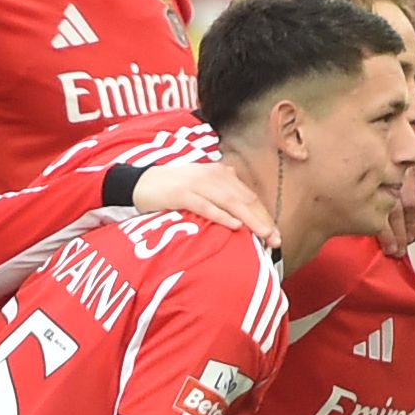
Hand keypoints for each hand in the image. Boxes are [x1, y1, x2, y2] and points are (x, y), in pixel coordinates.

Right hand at [129, 154, 273, 234]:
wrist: (139, 183)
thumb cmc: (172, 190)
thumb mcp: (201, 189)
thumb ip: (221, 195)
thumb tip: (241, 212)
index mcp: (220, 174)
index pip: (248, 196)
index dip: (264, 215)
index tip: (276, 235)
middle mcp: (212, 176)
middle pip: (244, 199)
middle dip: (262, 220)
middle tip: (275, 240)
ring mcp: (197, 183)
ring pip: (230, 202)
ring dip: (250, 219)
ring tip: (264, 235)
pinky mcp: (181, 193)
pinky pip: (206, 206)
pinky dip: (222, 215)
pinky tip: (235, 225)